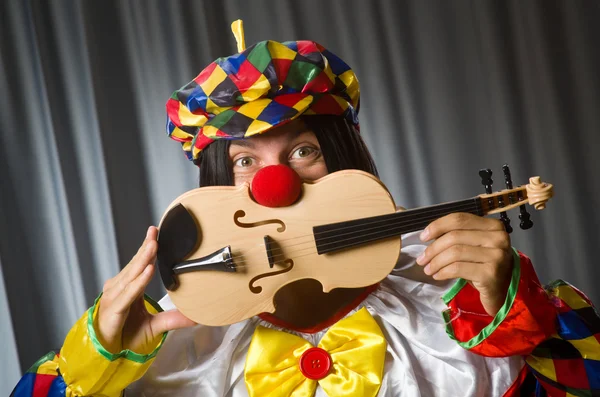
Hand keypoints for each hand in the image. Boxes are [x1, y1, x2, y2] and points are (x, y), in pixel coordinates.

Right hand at [96, 226, 195, 353]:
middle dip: (146, 248)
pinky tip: (148, 270)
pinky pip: (129, 293)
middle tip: (155, 232)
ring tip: (153, 245)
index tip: (155, 231)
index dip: (146, 248)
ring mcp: (114, 298)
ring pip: (131, 276)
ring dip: (143, 260)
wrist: (108, 355)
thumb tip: (196, 317)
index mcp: (129, 288)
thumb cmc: (126, 337)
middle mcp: (119, 289)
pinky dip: (139, 282)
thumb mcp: (155, 326)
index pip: (139, 264)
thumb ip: (173, 319)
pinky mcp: (114, 309)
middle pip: (135, 265)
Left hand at [416, 213, 512, 315]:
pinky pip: (457, 269)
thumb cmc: (484, 265)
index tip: (423, 237)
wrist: (503, 291)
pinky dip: (443, 272)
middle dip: (433, 248)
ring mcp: (496, 256)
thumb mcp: (474, 245)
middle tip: (422, 259)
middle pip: (454, 236)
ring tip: (428, 269)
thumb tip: (428, 234)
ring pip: (454, 253)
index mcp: (494, 225)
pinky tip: (437, 276)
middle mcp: (498, 238)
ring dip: (436, 262)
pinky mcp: (490, 274)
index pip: (459, 219)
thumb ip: (458, 235)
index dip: (438, 226)